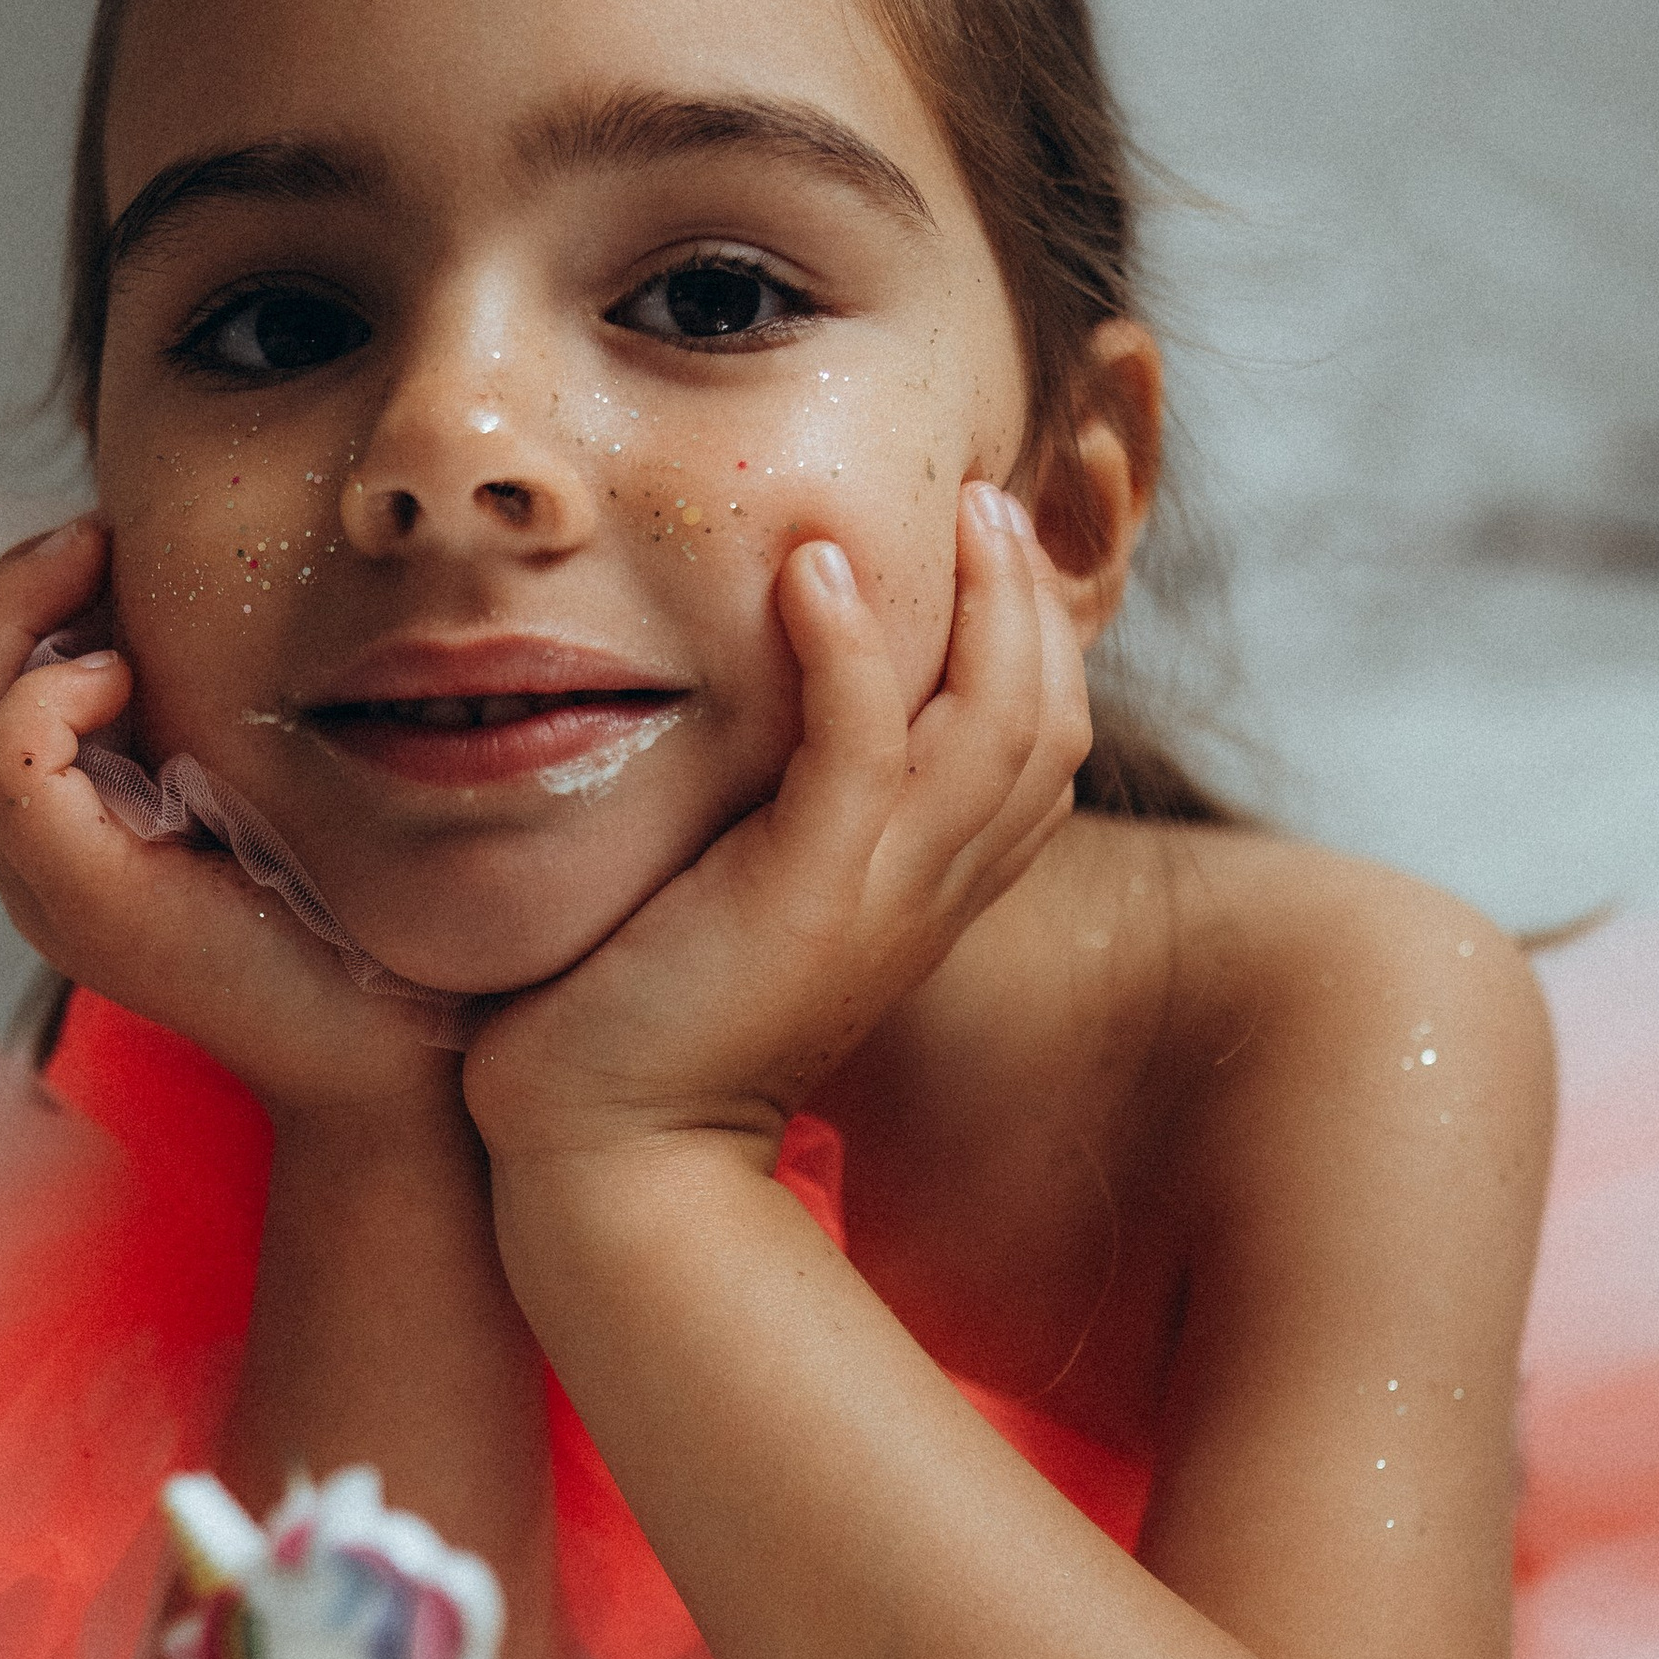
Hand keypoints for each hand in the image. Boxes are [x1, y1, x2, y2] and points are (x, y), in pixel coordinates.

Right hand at [0, 520, 463, 1122]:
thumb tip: (192, 597)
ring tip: (107, 604)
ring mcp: (55, 894)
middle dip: (2, 595)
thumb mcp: (267, 785)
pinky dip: (50, 694)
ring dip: (16, 627)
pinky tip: (128, 679)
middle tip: (93, 537)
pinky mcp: (92, 906)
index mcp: (73, 843)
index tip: (107, 549)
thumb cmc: (360, 920)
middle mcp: (40, 873)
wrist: (403, 1055)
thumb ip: (211, 716)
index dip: (19, 606)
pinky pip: (8, 768)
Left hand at [461, 480, 1089, 1167]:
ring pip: (996, 722)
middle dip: (1034, 598)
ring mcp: (880, 896)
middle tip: (987, 502)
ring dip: (982, 599)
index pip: (1041, 753)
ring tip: (947, 511)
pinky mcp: (806, 896)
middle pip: (1049, 722)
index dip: (1041, 646)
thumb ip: (780, 826)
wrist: (609, 1156)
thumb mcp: (745, 903)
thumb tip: (745, 731)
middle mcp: (927, 893)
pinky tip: (814, 569)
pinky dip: (852, 646)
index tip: (989, 551)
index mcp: (924, 894)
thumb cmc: (645, 1026)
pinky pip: (864, 744)